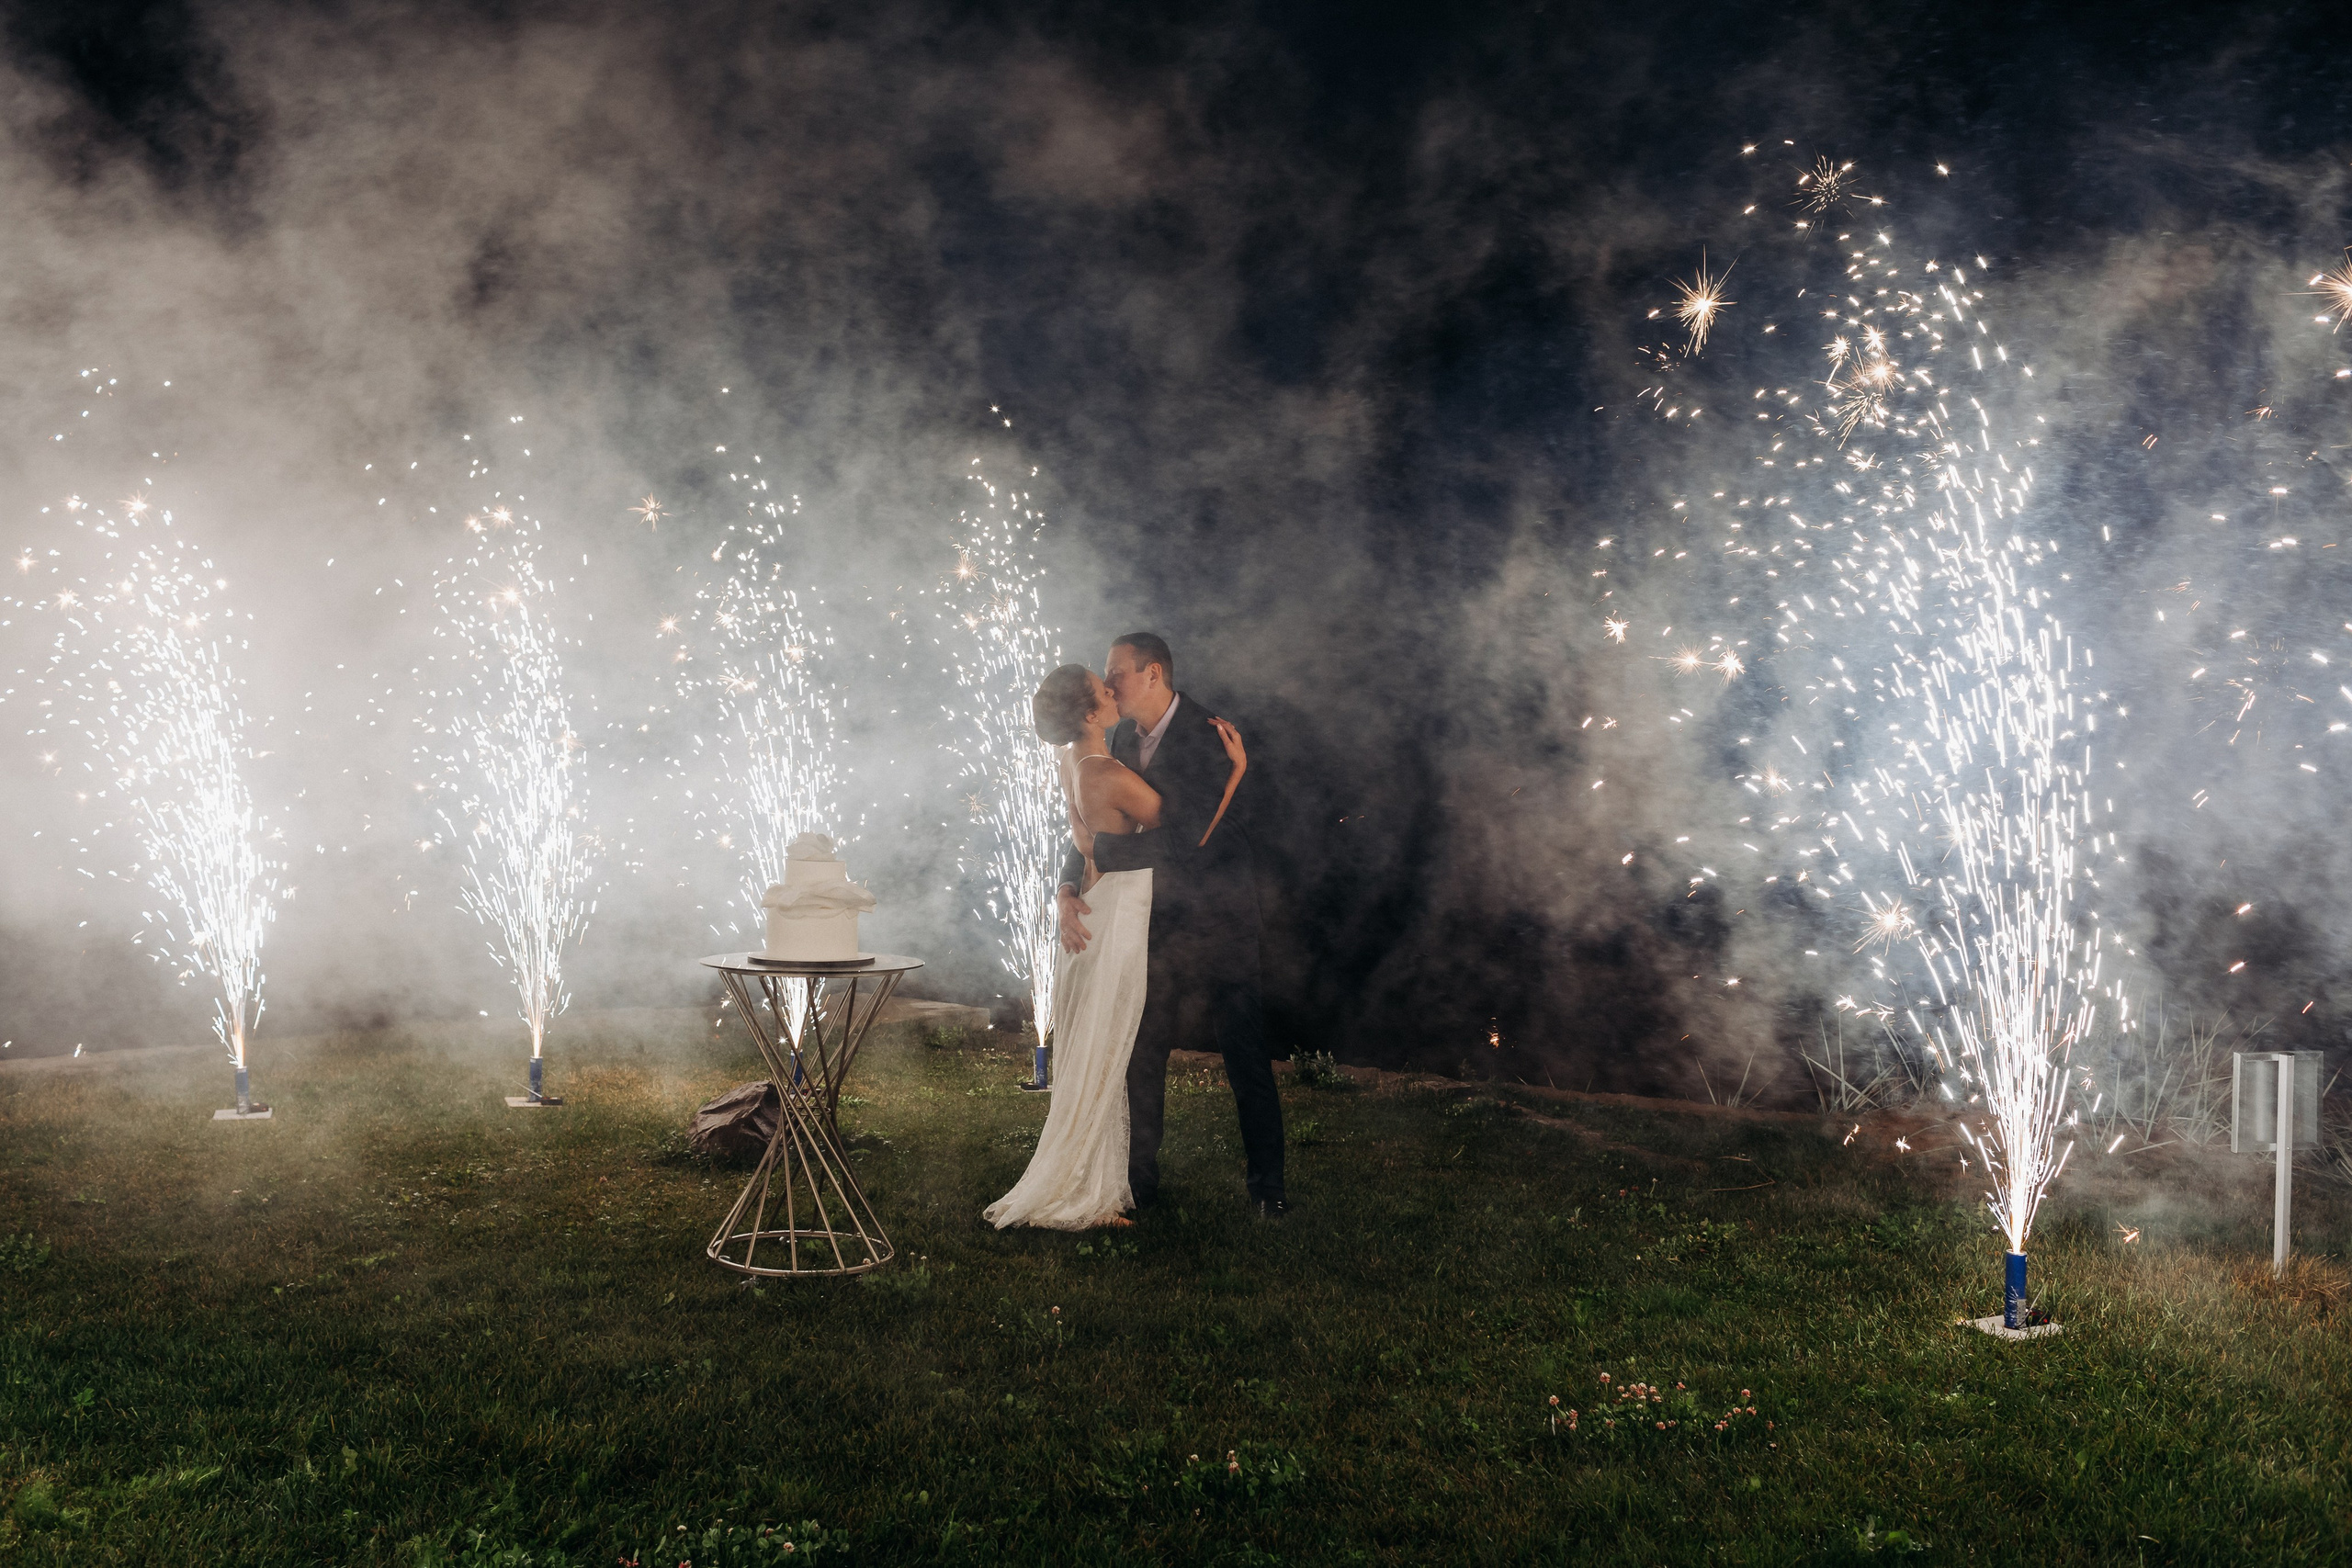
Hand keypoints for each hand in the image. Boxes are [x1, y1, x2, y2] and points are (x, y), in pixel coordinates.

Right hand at [1057, 885, 1092, 953]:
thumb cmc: (1071, 902)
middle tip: (1084, 948)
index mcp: (1068, 916)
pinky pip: (1062, 938)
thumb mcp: (1076, 901)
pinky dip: (1064, 945)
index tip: (1089, 937)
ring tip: (1078, 952)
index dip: (1082, 932)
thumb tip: (1089, 911)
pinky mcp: (1061, 929)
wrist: (1062, 901)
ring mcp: (1062, 927)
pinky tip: (1068, 951)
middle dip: (1077, 941)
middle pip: (1071, 934)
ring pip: (1066, 937)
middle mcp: (1064, 923)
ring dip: (1071, 945)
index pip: (1076, 925)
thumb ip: (1082, 906)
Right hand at [1200, 718, 1245, 847]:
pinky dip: (1226, 734)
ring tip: (1212, 721)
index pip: (1234, 755)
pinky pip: (1234, 742)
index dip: (1226, 741)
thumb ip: (1206, 831)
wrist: (1224, 808)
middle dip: (1226, 730)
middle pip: (1238, 743)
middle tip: (1211, 721)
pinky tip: (1215, 728)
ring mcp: (1240, 763)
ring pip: (1237, 741)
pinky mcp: (1235, 758)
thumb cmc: (1214, 813)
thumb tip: (1199, 845)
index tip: (1216, 728)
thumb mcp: (1210, 820)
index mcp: (1234, 778)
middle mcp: (1240, 769)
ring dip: (1226, 730)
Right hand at [1211, 716, 1245, 770]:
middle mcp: (1236, 733)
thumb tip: (1218, 725)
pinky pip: (1229, 729)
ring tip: (1216, 719)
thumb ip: (1223, 734)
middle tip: (1210, 719)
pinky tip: (1224, 726)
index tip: (1209, 721)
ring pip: (1228, 726)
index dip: (1216, 722)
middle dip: (1218, 721)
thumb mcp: (1227, 744)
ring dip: (1222, 722)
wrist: (1240, 761)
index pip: (1224, 725)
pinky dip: (1225, 726)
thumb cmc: (1234, 754)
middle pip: (1226, 724)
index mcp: (1234, 733)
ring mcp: (1236, 735)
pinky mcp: (1235, 738)